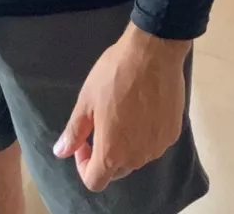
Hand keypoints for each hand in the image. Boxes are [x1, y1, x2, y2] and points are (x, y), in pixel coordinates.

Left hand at [54, 23, 189, 192]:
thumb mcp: (86, 100)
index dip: (83, 165)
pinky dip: (144, 133)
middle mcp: (137, 157)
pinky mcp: (173, 133)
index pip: (94, 181)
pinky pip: (153, 142)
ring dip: (125, 144)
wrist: (153, 53)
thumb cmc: (114, 74)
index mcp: (111, 153)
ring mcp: (158, 146)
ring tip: (122, 111)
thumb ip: (74, 132)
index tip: (83, 141)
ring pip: (136, 156)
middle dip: (104, 153)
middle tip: (100, 123)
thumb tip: (60, 152)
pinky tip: (142, 107)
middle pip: (116, 170)